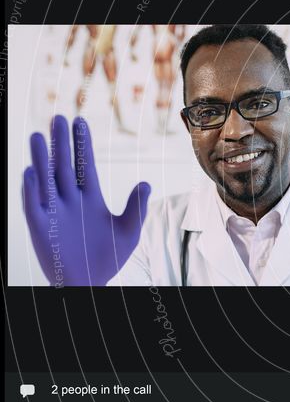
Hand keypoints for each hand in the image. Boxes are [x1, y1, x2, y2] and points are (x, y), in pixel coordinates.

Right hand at [22, 116, 150, 285]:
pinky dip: (32, 189)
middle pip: (64, 166)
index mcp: (91, 199)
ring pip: (46, 180)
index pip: (85, 165)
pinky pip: (33, 205)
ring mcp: (54, 212)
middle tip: (58, 117)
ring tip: (37, 136)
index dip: (82, 144)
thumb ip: (137, 207)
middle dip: (61, 143)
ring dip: (41, 159)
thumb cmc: (110, 257)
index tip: (80, 122)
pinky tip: (31, 172)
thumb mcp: (129, 230)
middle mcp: (70, 201)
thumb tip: (146, 183)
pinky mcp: (40, 227)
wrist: (91, 283)